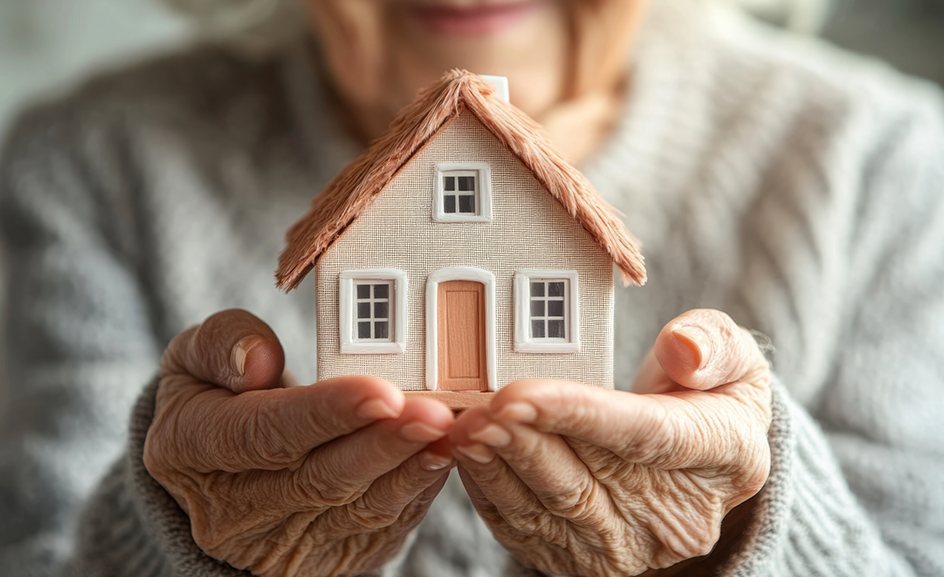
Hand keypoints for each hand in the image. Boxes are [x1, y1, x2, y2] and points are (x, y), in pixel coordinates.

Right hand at [143, 310, 455, 576]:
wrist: (218, 476)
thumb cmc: (216, 399)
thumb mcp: (193, 358)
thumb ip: (220, 344)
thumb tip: (259, 360)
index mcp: (190, 451)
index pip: (261, 434)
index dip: (324, 414)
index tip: (379, 391)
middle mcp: (232, 512)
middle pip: (319, 478)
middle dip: (384, 443)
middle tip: (434, 411)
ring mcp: (281, 544)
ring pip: (358, 508)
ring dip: (411, 468)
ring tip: (450, 431)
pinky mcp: (325, 559)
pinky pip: (380, 528)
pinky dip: (418, 489)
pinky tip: (443, 454)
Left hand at [449, 309, 771, 576]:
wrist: (693, 464)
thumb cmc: (706, 396)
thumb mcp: (734, 359)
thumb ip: (714, 346)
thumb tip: (682, 351)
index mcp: (722, 458)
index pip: (646, 437)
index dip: (580, 414)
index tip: (523, 392)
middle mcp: (676, 518)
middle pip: (588, 479)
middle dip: (525, 440)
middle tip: (478, 408)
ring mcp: (628, 547)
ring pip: (550, 508)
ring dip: (500, 466)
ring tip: (465, 427)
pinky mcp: (584, 559)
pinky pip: (526, 527)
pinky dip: (490, 489)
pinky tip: (468, 453)